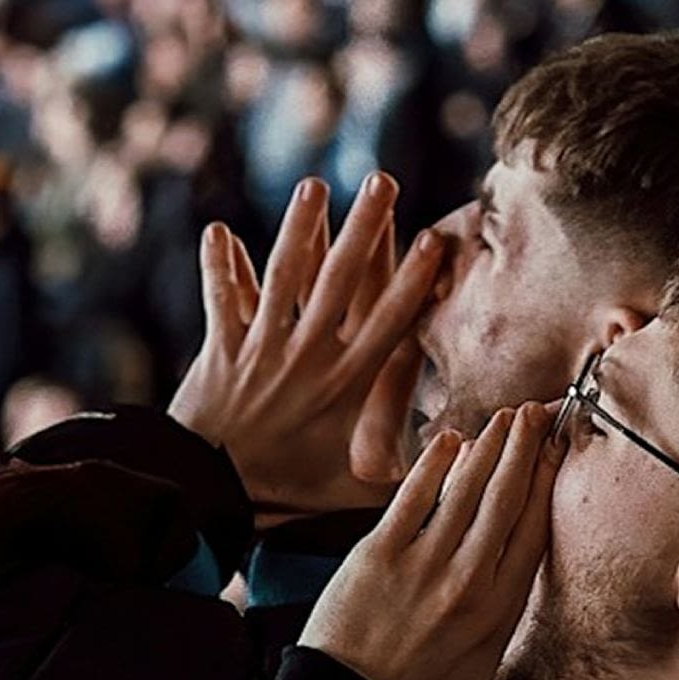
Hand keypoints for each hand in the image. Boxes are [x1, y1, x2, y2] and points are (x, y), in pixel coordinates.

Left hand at [170, 173, 441, 519]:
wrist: (213, 498)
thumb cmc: (290, 497)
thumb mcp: (358, 491)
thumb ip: (408, 472)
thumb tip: (465, 463)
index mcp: (346, 385)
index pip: (388, 320)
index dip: (412, 278)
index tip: (434, 238)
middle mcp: (308, 357)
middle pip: (341, 280)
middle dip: (365, 227)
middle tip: (383, 181)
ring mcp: (263, 349)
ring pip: (284, 277)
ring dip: (300, 229)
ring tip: (314, 186)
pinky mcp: (221, 351)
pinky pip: (222, 300)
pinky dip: (219, 267)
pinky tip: (217, 231)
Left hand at [302, 404, 591, 679]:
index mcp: (498, 612)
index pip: (534, 533)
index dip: (549, 485)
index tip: (560, 453)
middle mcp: (467, 581)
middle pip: (508, 499)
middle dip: (527, 449)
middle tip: (540, 412)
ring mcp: (423, 564)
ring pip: (467, 489)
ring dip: (490, 446)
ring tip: (507, 417)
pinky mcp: (379, 553)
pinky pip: (415, 496)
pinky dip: (435, 464)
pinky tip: (451, 439)